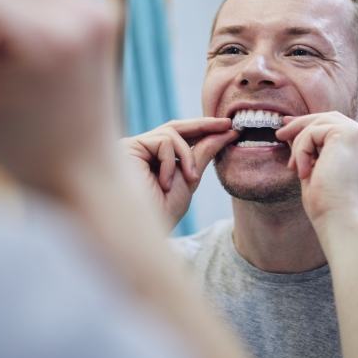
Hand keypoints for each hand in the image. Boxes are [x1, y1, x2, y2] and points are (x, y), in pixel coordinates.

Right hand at [120, 119, 238, 226]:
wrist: (140, 232)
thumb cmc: (161, 213)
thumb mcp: (188, 180)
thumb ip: (201, 155)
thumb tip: (223, 134)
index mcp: (152, 159)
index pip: (179, 137)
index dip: (204, 130)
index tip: (229, 129)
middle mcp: (140, 150)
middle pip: (174, 127)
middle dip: (203, 125)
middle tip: (227, 125)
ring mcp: (132, 147)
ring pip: (171, 133)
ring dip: (187, 156)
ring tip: (190, 179)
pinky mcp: (128, 147)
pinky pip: (163, 141)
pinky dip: (171, 162)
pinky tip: (164, 184)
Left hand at [276, 111, 357, 227]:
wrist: (340, 218)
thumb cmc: (330, 203)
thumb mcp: (321, 168)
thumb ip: (313, 148)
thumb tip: (292, 131)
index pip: (340, 126)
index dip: (314, 125)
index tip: (290, 128)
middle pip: (330, 118)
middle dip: (302, 124)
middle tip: (280, 134)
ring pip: (318, 125)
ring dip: (300, 145)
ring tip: (293, 167)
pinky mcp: (349, 133)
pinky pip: (312, 133)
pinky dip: (301, 151)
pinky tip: (303, 173)